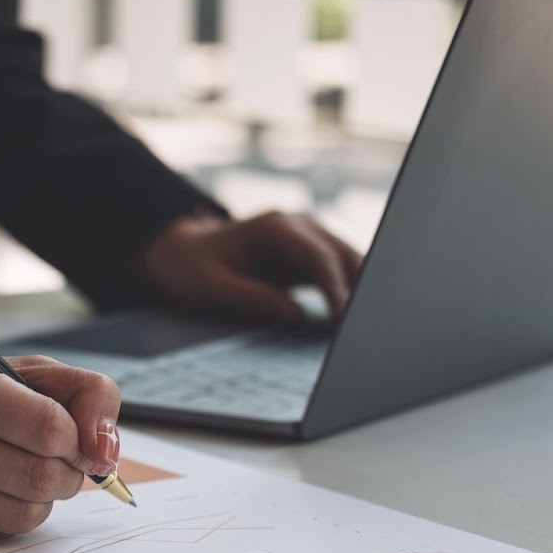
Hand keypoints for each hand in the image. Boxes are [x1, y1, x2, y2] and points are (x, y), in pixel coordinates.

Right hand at [0, 332, 121, 539]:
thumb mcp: (21, 370)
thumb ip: (84, 393)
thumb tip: (107, 452)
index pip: (45, 425)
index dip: (77, 438)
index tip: (75, 438)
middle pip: (38, 476)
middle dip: (68, 473)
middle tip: (61, 462)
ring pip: (21, 514)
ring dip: (44, 499)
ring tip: (31, 475)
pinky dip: (13, 516)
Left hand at [143, 211, 362, 322]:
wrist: (185, 251)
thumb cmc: (194, 267)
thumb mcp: (212, 286)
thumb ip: (253, 298)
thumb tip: (296, 315)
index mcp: (276, 227)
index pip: (318, 257)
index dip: (336, 288)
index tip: (345, 317)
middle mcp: (300, 225)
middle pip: (344, 256)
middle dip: (360, 289)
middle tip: (367, 327)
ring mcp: (309, 236)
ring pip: (350, 261)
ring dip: (360, 290)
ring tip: (365, 326)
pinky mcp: (312, 253)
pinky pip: (340, 271)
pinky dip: (350, 291)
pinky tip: (353, 318)